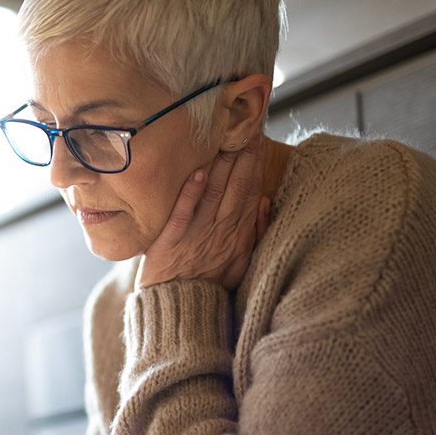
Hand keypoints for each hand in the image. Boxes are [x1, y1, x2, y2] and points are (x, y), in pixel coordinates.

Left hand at [138, 132, 270, 290]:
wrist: (180, 309)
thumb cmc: (209, 283)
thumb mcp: (242, 262)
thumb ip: (255, 232)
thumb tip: (264, 201)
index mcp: (238, 234)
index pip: (251, 190)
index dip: (255, 162)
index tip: (258, 135)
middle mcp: (221, 232)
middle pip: (237, 187)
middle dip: (244, 155)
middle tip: (247, 124)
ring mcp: (196, 235)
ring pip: (213, 194)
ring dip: (221, 165)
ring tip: (225, 138)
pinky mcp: (171, 242)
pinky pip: (183, 214)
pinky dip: (190, 193)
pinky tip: (195, 173)